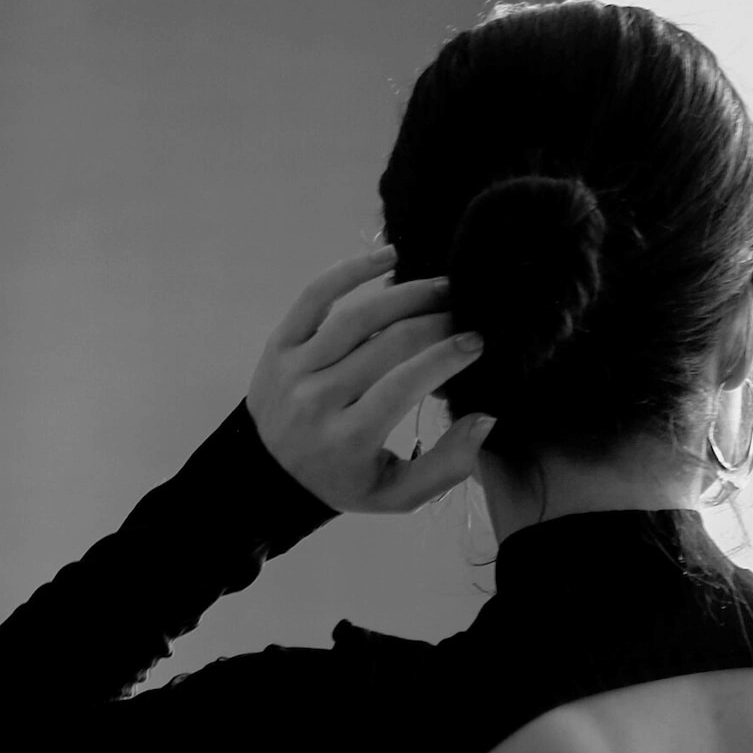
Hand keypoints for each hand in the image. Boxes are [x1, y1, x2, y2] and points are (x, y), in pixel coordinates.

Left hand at [246, 245, 496, 513]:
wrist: (267, 477)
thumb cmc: (343, 482)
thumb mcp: (397, 495)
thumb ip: (446, 466)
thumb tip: (485, 418)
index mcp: (349, 438)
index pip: (404, 384)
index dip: (445, 357)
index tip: (476, 341)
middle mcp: (319, 400)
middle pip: (387, 345)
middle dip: (435, 322)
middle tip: (466, 312)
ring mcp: (295, 368)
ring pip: (358, 317)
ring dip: (405, 294)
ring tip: (441, 287)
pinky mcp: (279, 344)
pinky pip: (315, 296)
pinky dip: (351, 270)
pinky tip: (388, 257)